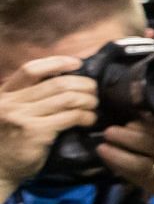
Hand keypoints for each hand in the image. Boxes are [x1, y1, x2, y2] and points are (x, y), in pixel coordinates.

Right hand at [0, 56, 97, 190]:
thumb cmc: (8, 141)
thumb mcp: (11, 113)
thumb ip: (27, 97)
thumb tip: (64, 79)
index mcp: (5, 94)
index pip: (31, 69)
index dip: (57, 62)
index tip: (77, 63)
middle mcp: (11, 102)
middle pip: (56, 83)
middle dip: (82, 84)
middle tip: (94, 90)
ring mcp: (22, 117)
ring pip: (67, 98)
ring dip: (87, 100)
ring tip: (94, 105)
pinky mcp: (35, 132)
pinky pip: (69, 117)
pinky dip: (85, 116)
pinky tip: (89, 120)